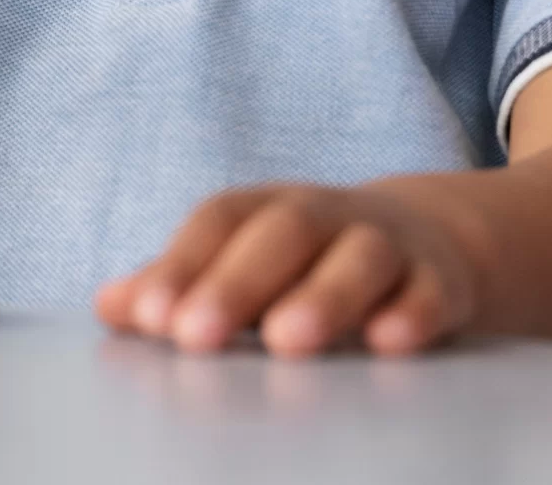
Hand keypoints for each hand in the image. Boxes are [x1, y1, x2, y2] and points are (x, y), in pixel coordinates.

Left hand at [95, 180, 483, 357]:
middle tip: (196, 336)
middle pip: (284, 232)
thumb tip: (109, 306)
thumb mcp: (246, 264)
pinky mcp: (442, 280)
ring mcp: (389, 244)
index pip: (219, 222)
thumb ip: (182, 286)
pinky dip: (412, 313)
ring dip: (323, 295)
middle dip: (236, 282)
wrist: (427, 240)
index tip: (150, 319)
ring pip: (361, 256)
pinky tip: (388, 341)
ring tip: (287, 341)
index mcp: (267, 209)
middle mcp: (327, 216)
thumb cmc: (309, 261)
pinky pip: (431, 291)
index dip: (183, 265)